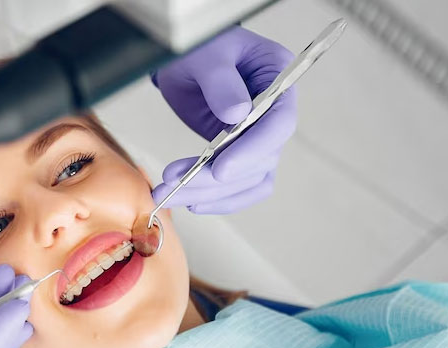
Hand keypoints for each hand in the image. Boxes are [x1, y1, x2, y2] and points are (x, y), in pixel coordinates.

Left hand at [151, 26, 296, 213]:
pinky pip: (240, 186)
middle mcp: (276, 112)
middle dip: (216, 178)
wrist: (186, 62)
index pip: (279, 123)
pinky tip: (190, 200)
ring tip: (168, 194)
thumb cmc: (200, 48)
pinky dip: (217, 198)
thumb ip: (221, 81)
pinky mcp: (242, 154)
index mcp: (278, 78)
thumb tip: (236, 115)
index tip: (220, 169)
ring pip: (248, 179)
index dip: (252, 150)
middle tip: (175, 183)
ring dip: (209, 193)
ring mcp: (260, 136)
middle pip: (261, 160)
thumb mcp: (206, 55)